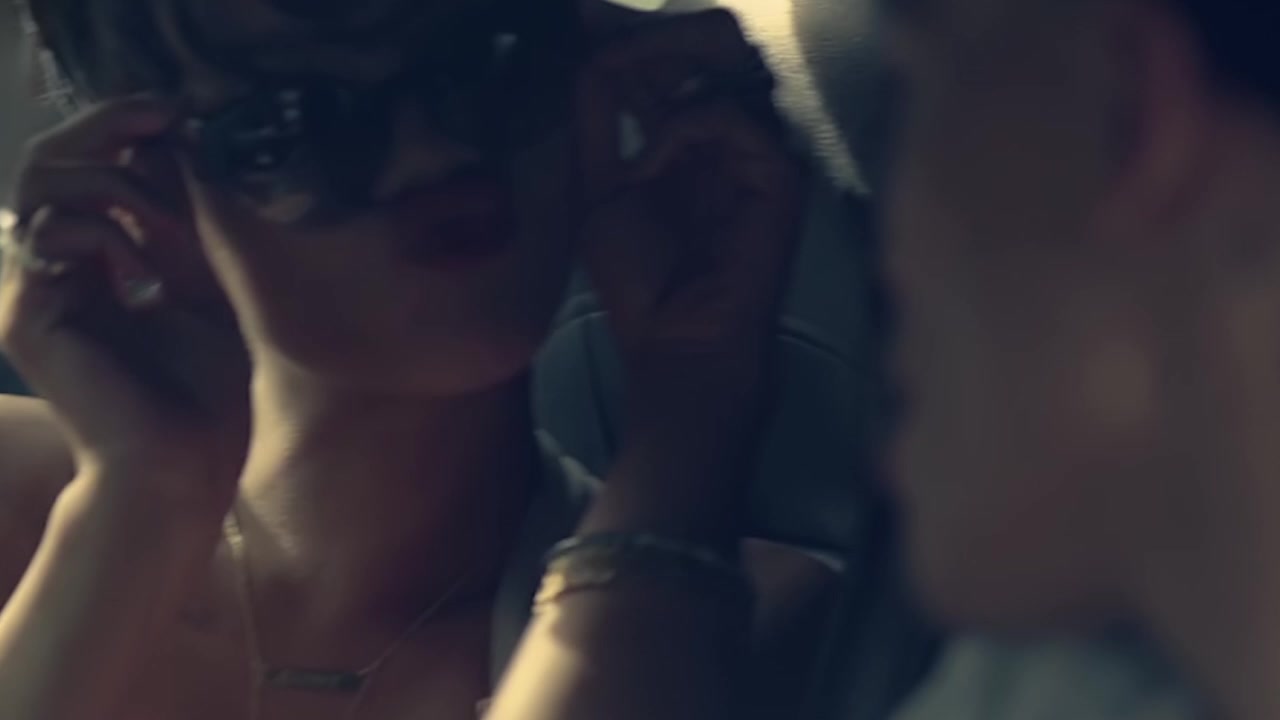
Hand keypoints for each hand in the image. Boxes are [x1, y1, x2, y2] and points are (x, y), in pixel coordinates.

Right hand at [0, 96, 248, 512]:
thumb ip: (191, 218)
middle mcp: (51, 265)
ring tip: (172, 234)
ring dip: (118, 189)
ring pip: (41, 185)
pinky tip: (150, 287)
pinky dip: (110, 242)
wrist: (188, 462)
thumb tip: (180, 139)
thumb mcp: (211, 283)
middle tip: (162, 119)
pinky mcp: (25, 316)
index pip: (81, 162)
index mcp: (91, 254)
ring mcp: (32, 289)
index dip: (119, 124)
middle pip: (45, 158)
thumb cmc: (207, 384)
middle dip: (104, 127)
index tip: (177, 110)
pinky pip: (48, 239)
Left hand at [576, 9, 802, 437]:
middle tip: (599, 26)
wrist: (677, 344)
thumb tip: (596, 51)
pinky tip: (651, 167)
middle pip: (710, 46)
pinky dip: (682, 128)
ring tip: (618, 72)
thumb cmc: (642, 282)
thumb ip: (601, 120)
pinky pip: (733, 116)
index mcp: (687, 141)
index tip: (585, 18)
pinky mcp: (779, 176)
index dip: (631, 35)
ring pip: (728, 63)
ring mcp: (756, 153)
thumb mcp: (601, 188)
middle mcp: (726, 138)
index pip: (671, 65)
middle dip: (652, 31)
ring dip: (663, 57)